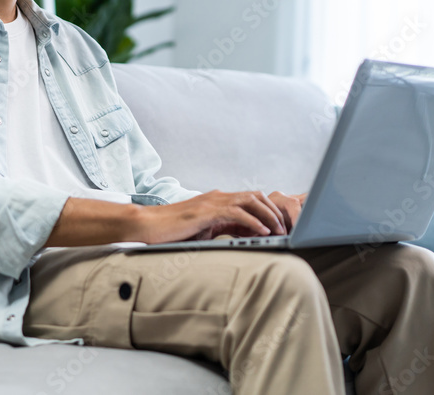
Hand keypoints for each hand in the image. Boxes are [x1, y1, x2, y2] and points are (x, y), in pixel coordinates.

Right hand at [135, 189, 304, 243]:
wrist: (148, 225)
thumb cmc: (171, 231)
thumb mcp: (201, 230)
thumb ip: (220, 229)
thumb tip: (240, 237)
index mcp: (217, 201)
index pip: (250, 199)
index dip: (267, 210)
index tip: (279, 226)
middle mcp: (217, 197)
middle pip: (255, 196)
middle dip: (273, 210)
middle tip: (285, 227)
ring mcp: (212, 202)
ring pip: (250, 201)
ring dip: (268, 215)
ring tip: (279, 230)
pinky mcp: (207, 211)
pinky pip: (237, 213)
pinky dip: (253, 222)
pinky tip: (263, 232)